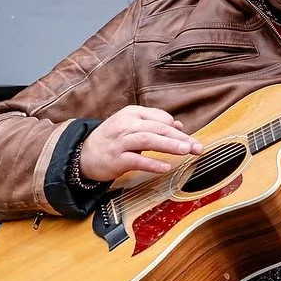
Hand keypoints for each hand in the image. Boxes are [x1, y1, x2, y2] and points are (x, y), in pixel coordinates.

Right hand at [78, 106, 202, 181]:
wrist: (83, 154)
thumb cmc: (112, 140)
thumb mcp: (132, 126)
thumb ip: (154, 125)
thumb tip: (179, 126)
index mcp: (132, 113)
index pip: (160, 118)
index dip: (177, 129)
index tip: (190, 139)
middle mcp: (126, 125)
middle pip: (158, 128)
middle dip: (180, 138)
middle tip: (197, 147)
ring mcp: (120, 142)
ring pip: (148, 140)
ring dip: (169, 145)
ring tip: (186, 151)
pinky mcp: (116, 159)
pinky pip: (137, 160)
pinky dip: (152, 163)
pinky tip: (166, 167)